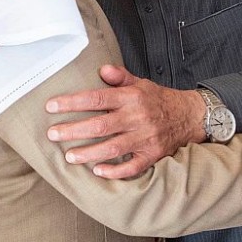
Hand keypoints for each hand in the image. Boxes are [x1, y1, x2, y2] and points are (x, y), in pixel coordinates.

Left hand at [45, 64, 205, 178]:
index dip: (72, 103)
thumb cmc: (158, 99)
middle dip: (73, 130)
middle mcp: (137, 117)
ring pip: (112, 148)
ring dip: (88, 153)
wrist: (189, 116)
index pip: (96, 98)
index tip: (51, 106)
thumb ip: (119, 77)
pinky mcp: (152, 155)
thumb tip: (102, 69)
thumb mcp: (140, 82)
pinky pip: (132, 167)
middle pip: (100, 125)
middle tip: (52, 134)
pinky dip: (115, 171)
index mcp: (131, 97)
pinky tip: (98, 171)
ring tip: (69, 156)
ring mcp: (145, 138)